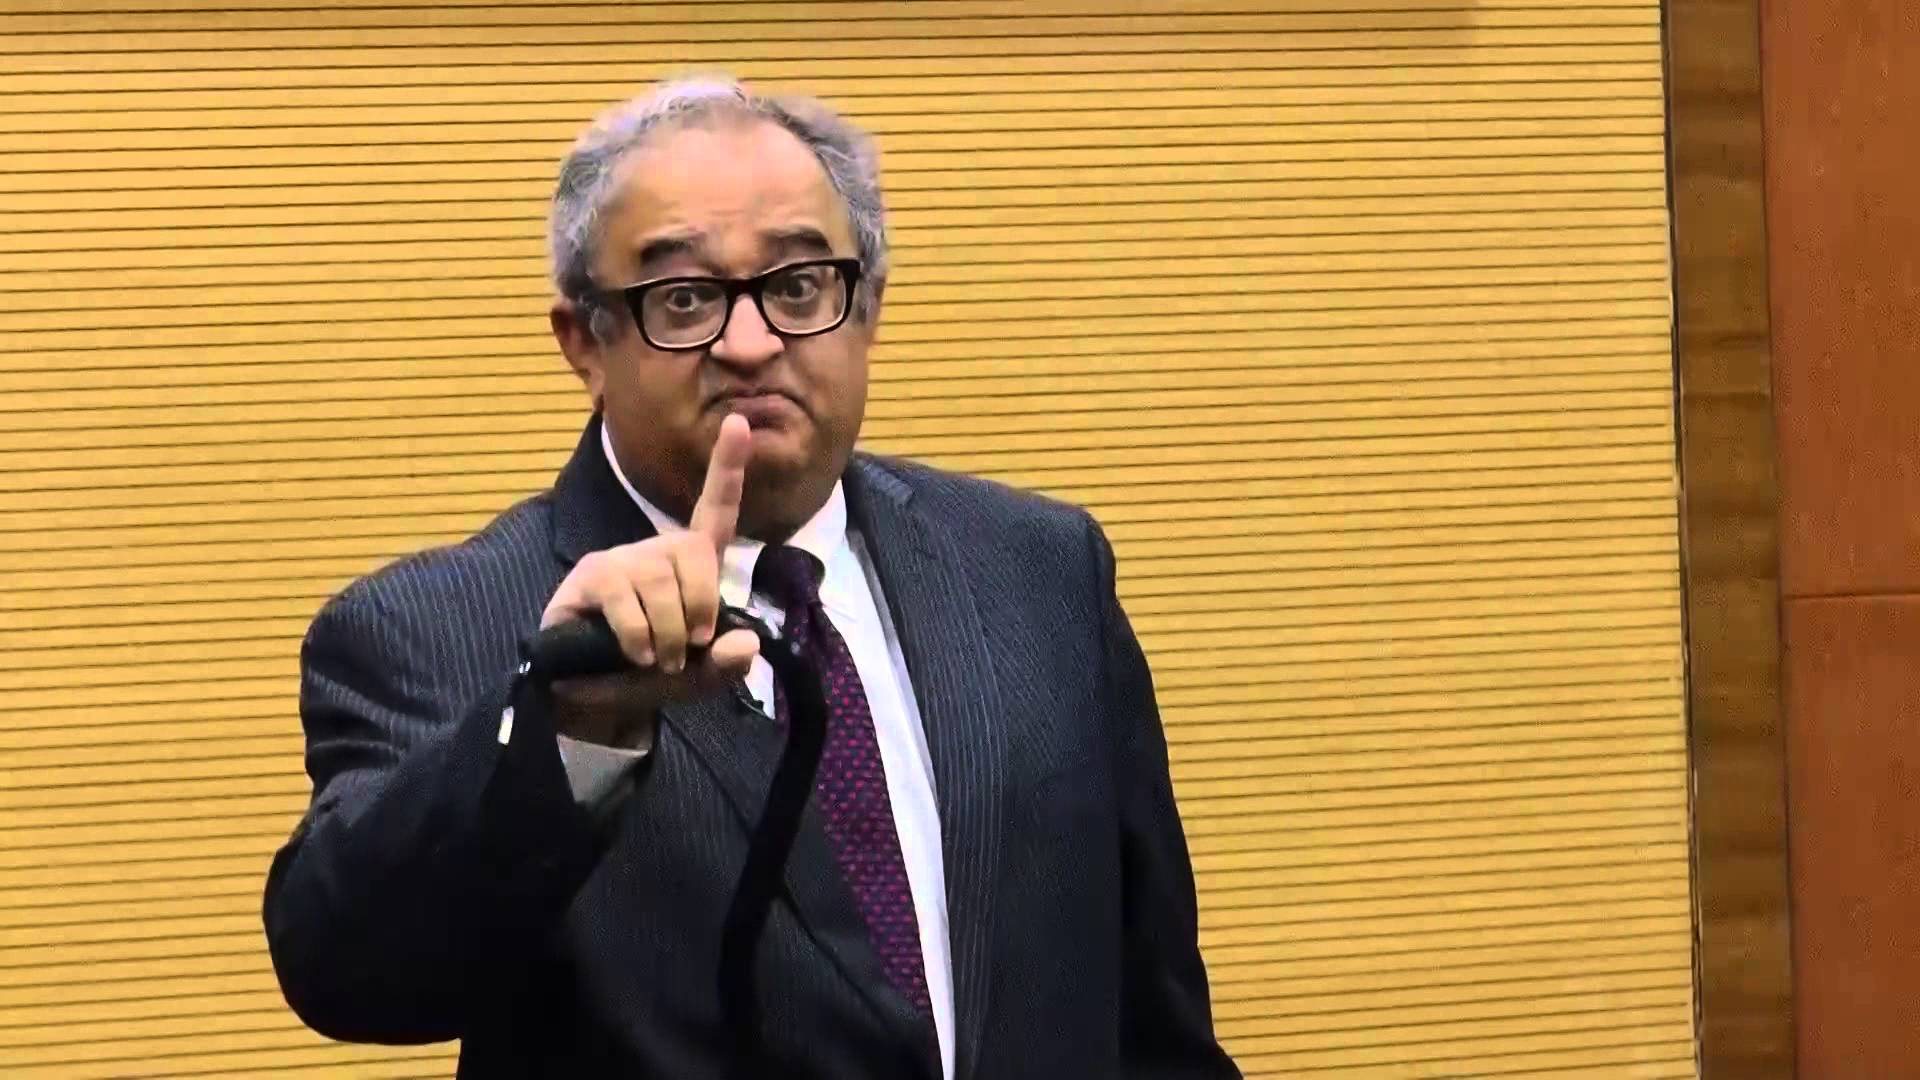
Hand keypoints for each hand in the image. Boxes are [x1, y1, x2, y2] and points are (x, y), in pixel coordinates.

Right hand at [539, 414, 760, 745]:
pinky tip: (635, 655)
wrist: (593, 701)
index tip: (739, 422)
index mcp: (689, 565)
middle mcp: (654, 551)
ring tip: (657, 660)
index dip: (727, 468)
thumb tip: (746, 645)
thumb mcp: (697, 677)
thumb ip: (725, 664)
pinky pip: (624, 598)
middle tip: (688, 650)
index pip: (715, 511)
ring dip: (668, 634)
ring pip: (659, 582)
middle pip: (694, 554)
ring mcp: (618, 560)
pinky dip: (638, 636)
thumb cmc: (648, 676)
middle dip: (700, 608)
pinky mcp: (588, 578)